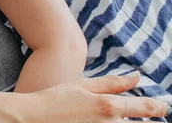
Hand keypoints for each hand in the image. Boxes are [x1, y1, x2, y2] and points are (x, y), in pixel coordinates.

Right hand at [23, 73, 169, 121]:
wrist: (36, 118)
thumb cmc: (57, 98)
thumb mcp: (84, 85)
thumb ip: (112, 82)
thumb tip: (136, 76)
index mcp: (109, 106)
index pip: (145, 108)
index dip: (159, 108)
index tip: (164, 107)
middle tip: (155, 119)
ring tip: (133, 121)